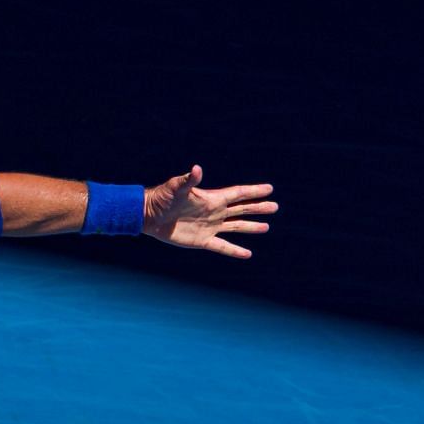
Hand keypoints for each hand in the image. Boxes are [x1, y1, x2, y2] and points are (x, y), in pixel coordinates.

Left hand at [143, 165, 277, 258]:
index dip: (254, 191)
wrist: (148, 216)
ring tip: (266, 227)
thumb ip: (188, 180)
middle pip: (242, 209)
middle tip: (275, 207)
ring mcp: (209, 226)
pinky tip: (247, 254)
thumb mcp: (175, 188)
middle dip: (258, 208)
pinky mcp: (202, 240)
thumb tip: (196, 169)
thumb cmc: (162, 198)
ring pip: (236, 227)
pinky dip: (234, 250)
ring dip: (251, 227)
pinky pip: (222, 246)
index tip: (270, 188)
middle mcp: (214, 212)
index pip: (238, 194)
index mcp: (212, 199)